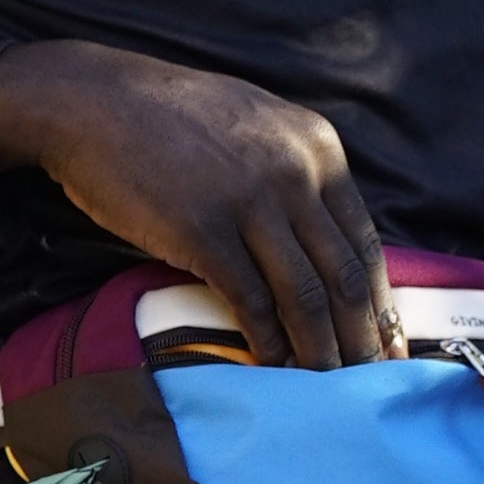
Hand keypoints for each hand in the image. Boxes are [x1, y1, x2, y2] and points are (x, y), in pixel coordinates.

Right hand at [0, 39, 397, 368]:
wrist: (94, 100)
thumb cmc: (172, 119)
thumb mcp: (259, 127)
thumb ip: (300, 175)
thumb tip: (328, 242)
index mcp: (318, 148)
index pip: (364, 242)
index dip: (382, 301)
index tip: (389, 341)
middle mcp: (295, 174)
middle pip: (344, 275)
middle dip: (362, 336)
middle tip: (371, 379)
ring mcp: (250, 202)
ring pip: (304, 295)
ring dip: (320, 349)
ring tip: (327, 383)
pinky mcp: (203, 231)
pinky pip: (250, 300)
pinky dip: (267, 339)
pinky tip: (272, 361)